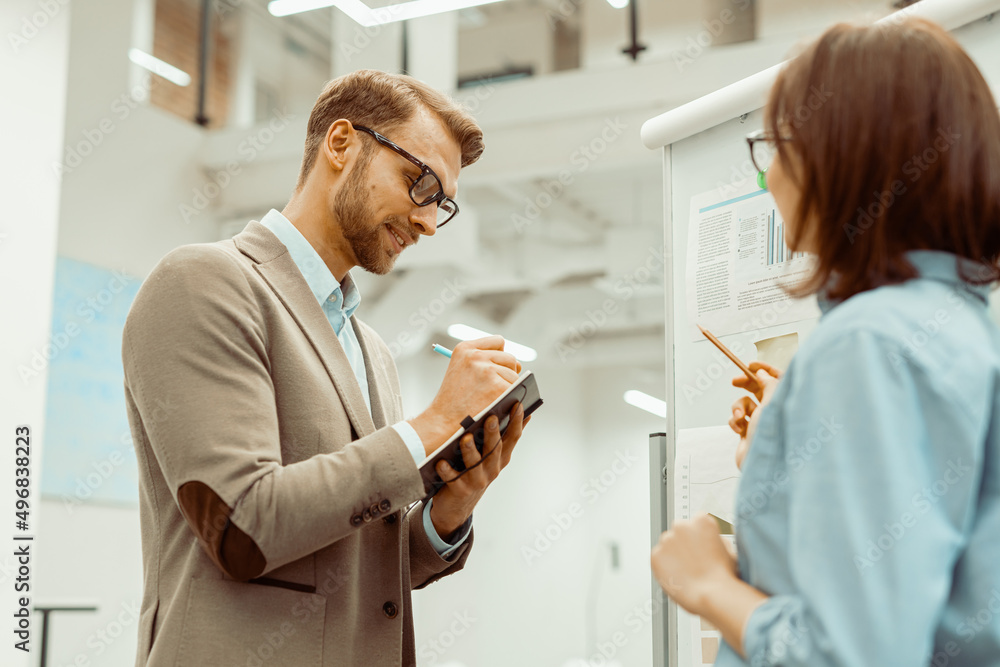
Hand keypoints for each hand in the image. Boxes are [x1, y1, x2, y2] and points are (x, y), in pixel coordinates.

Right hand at [410, 336, 521, 454]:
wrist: (443, 425)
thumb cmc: (453, 402)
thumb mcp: (460, 371)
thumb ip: (483, 361)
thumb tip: (518, 365)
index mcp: (465, 348)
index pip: (498, 341)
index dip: (500, 356)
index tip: (495, 369)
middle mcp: (476, 355)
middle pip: (510, 358)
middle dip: (506, 374)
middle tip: (492, 390)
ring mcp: (488, 371)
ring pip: (515, 375)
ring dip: (508, 388)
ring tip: (490, 400)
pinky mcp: (499, 387)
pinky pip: (517, 389)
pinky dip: (511, 399)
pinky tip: (497, 406)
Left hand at [429, 402, 530, 536]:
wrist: (457, 506)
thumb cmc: (473, 473)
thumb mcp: (489, 457)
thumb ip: (501, 437)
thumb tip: (519, 414)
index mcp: (500, 458)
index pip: (512, 438)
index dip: (517, 422)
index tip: (518, 405)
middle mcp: (491, 469)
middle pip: (494, 450)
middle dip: (493, 434)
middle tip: (491, 418)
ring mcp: (477, 480)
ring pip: (475, 464)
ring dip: (470, 451)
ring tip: (465, 439)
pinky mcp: (461, 490)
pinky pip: (453, 479)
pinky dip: (447, 471)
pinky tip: (441, 462)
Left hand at [650, 514, 737, 616]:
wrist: (713, 596)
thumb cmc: (724, 576)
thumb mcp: (729, 550)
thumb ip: (716, 539)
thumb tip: (709, 539)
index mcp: (702, 520)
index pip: (696, 522)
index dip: (699, 537)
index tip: (701, 548)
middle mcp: (681, 526)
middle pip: (679, 531)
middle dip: (685, 543)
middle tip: (693, 562)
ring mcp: (667, 540)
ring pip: (667, 545)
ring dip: (674, 555)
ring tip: (687, 572)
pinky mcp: (655, 555)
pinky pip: (658, 559)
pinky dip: (664, 567)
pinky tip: (678, 576)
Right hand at [729, 361, 780, 468]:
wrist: (761, 465)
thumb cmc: (772, 436)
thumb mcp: (771, 402)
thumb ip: (768, 383)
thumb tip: (762, 374)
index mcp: (785, 402)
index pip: (778, 379)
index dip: (765, 369)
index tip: (750, 364)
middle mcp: (775, 411)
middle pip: (758, 389)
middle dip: (745, 384)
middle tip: (734, 381)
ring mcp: (761, 422)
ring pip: (744, 404)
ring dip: (738, 407)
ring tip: (740, 417)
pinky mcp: (749, 433)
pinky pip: (736, 419)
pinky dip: (734, 422)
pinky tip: (739, 430)